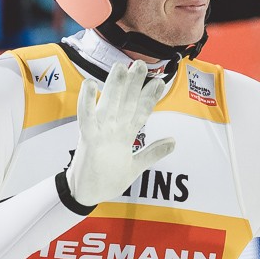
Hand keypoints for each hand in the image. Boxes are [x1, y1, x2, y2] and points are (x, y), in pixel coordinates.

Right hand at [67, 60, 174, 205]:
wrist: (86, 194)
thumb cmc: (107, 179)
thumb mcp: (136, 166)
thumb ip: (152, 152)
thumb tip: (173, 141)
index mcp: (124, 134)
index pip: (140, 112)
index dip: (150, 98)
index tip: (160, 82)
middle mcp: (113, 128)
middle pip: (126, 102)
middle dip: (134, 84)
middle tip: (142, 64)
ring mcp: (100, 132)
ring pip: (109, 104)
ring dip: (115, 86)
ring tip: (121, 67)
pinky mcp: (88, 139)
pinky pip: (86, 117)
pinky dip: (87, 101)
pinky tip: (90, 84)